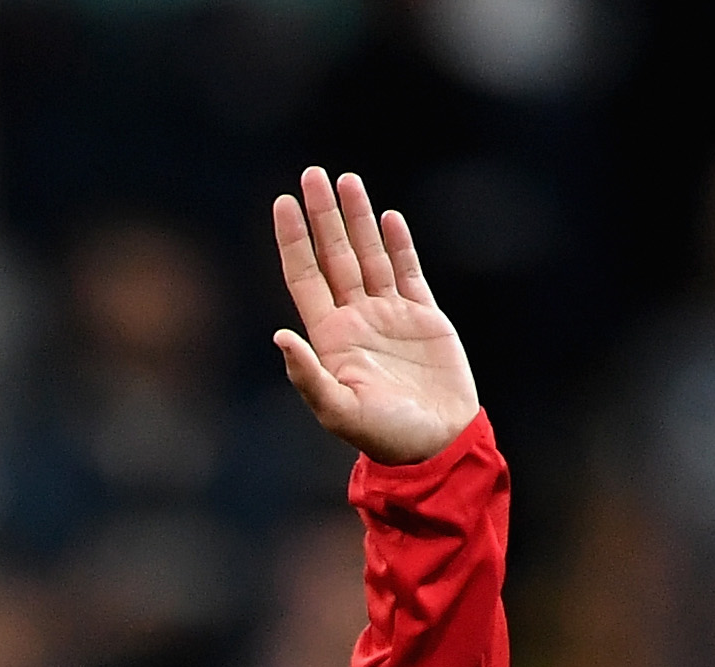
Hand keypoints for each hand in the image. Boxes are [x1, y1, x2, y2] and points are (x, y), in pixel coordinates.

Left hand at [270, 167, 478, 464]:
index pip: (305, 276)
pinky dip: (398, 244)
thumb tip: (279, 336)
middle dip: (323, 215)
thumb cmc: (383, 436)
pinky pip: (408, 271)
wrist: (435, 444)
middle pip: (334, 255)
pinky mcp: (423, 318)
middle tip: (312, 173)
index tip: (282, 201)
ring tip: (347, 180)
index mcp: (330, 337)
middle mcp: (355, 319)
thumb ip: (308, 375)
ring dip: (358, 219)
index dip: (294, 240)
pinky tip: (389, 217)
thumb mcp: (338, 410)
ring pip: (369, 255)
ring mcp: (389, 316)